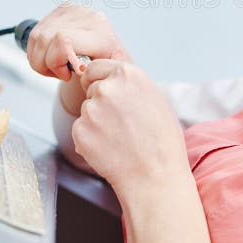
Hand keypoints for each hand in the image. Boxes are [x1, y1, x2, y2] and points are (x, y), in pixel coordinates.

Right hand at [27, 4, 133, 80]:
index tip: (66, 74)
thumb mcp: (107, 74)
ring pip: (37, 38)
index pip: (63, 40)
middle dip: (45, 64)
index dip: (56, 61)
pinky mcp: (61, 9)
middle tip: (60, 73)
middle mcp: (87, 18)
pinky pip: (35, 34)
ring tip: (56, 66)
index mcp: (101, 35)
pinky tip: (49, 57)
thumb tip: (81, 69)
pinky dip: (36, 52)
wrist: (109, 48)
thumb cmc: (106, 64)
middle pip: (45, 40)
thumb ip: (98, 74)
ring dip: (39, 59)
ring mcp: (73, 11)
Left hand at [73, 59, 189, 193]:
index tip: (110, 94)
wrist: (154, 176)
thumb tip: (112, 78)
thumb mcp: (155, 98)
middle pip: (91, 88)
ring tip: (120, 137)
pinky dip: (90, 139)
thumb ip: (130, 83)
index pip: (96, 66)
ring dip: (96, 121)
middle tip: (121, 122)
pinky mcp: (80, 131)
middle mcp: (107, 88)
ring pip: (86, 110)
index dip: (101, 81)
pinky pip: (80, 129)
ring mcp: (91, 110)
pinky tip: (110, 148)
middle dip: (100, 101)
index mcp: (128, 74)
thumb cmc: (161, 141)